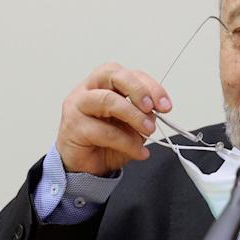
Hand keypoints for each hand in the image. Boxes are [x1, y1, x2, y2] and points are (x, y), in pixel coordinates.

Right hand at [55, 63, 171, 175]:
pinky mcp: (74, 128)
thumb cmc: (106, 141)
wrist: (86, 166)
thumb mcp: (132, 125)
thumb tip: (155, 112)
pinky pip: (105, 132)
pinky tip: (138, 152)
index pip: (127, 73)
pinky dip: (128, 143)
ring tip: (148, 131)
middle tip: (152, 109)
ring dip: (134, 116)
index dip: (149, 85)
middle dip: (138, 90)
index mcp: (103, 84)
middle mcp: (88, 90)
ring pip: (107, 100)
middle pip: (112, 74)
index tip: (165, 105)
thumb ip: (143, 114)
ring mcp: (78, 106)